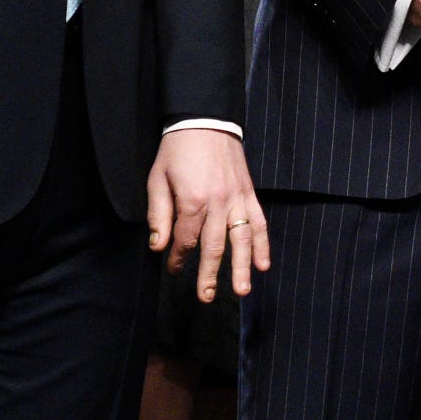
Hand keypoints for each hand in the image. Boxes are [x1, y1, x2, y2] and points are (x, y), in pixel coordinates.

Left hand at [146, 127, 268, 300]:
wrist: (206, 122)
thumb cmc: (177, 151)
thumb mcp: (157, 179)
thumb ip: (159, 214)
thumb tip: (158, 246)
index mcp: (192, 201)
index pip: (186, 240)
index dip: (178, 258)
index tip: (173, 269)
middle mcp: (217, 204)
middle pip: (214, 247)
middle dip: (208, 274)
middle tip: (205, 297)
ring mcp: (237, 199)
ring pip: (241, 239)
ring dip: (241, 266)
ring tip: (241, 291)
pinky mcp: (249, 193)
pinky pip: (259, 222)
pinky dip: (263, 244)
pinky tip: (263, 264)